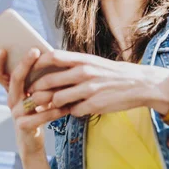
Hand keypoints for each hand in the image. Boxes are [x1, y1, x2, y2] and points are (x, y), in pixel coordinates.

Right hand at [0, 48, 69, 155]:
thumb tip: (49, 56)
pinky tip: (66, 107)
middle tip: (34, 50)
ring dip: (49, 90)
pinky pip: (40, 116)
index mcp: (11, 91)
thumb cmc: (37, 111)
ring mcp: (15, 113)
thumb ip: (37, 79)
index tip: (2, 49)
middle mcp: (11, 100)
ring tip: (62, 81)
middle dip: (25, 63)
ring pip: (33, 97)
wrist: (31, 139)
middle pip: (15, 79)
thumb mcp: (34, 94)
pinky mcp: (23, 126)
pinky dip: (55, 111)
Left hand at [27, 50, 168, 116]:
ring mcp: (89, 89)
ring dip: (51, 104)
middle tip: (30, 96)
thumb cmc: (113, 73)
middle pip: (49, 81)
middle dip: (36, 90)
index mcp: (83, 59)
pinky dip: (70, 112)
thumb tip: (51, 65)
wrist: (139, 84)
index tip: (29, 69)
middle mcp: (84, 72)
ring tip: (49, 106)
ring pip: (57, 99)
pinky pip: (73, 111)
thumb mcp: (94, 62)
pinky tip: (72, 110)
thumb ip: (74, 64)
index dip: (37, 63)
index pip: (53, 57)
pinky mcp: (94, 105)